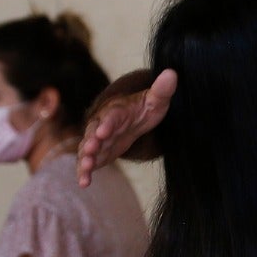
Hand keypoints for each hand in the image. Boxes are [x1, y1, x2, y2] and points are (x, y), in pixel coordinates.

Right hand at [76, 69, 176, 186]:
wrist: (132, 117)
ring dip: (85, 159)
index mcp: (117, 111)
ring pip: (88, 148)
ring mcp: (98, 140)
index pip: (112, 117)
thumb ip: (162, 90)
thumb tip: (172, 73)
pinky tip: (84, 183)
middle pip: (94, 132)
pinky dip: (85, 171)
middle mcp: (103, 124)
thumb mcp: (155, 100)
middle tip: (89, 150)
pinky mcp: (98, 153)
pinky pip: (89, 161)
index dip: (107, 124)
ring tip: (85, 171)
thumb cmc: (144, 107)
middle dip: (91, 141)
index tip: (104, 132)